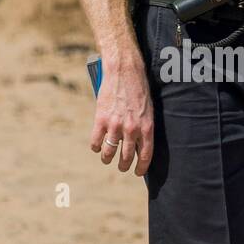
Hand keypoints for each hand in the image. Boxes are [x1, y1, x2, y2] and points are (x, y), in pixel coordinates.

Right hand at [91, 56, 153, 174]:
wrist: (125, 71)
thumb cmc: (139, 89)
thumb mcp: (148, 110)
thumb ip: (144, 127)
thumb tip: (139, 145)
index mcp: (147, 127)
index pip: (145, 155)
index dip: (141, 167)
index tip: (137, 172)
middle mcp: (132, 129)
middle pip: (126, 157)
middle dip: (124, 165)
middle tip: (122, 166)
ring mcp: (115, 125)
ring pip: (109, 153)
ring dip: (107, 159)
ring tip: (107, 159)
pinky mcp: (101, 119)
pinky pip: (96, 141)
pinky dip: (95, 146)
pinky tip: (97, 147)